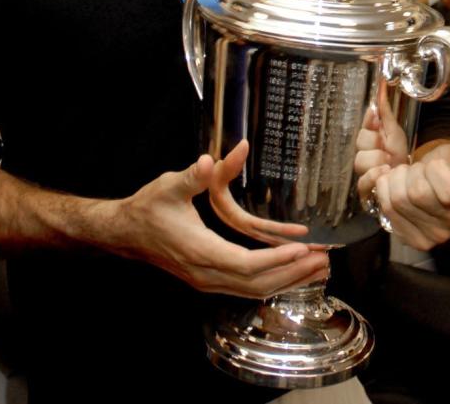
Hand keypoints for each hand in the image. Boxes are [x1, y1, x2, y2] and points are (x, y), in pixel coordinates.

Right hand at [108, 147, 328, 297]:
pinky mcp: (209, 279)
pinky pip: (246, 287)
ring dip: (287, 280)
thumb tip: (213, 158)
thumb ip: (195, 175)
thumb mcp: (170, 186)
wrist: (125, 232)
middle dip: (292, 274)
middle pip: (256, 284)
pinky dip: (273, 281)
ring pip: (253, 290)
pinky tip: (292, 273)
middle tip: (324, 259)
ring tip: (318, 268)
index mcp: (200, 252)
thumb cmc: (148, 208)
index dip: (276, 261)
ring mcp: (207, 280)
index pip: (245, 265)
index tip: (302, 250)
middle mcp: (206, 273)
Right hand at [354, 86, 410, 202]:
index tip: (377, 118)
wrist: (410, 181)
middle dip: (376, 143)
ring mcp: (363, 172)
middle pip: (360, 142)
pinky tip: (385, 172)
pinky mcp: (365, 189)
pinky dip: (373, 176)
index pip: (364, 126)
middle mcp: (364, 154)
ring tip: (390, 163)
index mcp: (371, 139)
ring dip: (377, 160)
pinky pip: (362, 182)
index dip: (370, 121)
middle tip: (388, 148)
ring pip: (360, 160)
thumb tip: (381, 90)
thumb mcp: (396, 132)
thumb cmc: (401, 156)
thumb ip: (386, 114)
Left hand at [369, 127, 449, 249]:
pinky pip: (388, 209)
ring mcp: (434, 235)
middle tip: (418, 169)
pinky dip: (386, 190)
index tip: (437, 165)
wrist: (433, 190)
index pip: (448, 190)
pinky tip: (396, 186)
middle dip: (412, 172)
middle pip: (418, 194)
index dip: (435, 170)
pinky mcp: (413, 239)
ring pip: (399, 200)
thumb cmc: (445, 170)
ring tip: (406, 176)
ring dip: (397, 179)